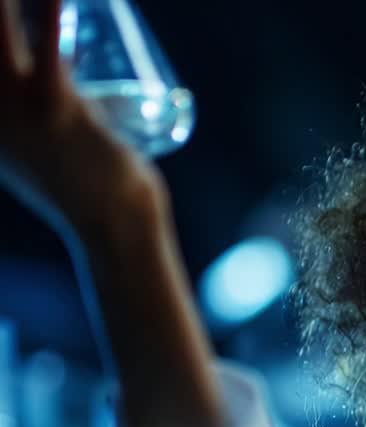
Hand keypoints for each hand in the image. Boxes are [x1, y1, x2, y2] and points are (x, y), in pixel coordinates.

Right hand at [0, 0, 164, 240]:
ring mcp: (16, 107)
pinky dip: (49, 12)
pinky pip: (46, 48)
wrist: (117, 229)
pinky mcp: (57, 107)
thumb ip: (38, 107)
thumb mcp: (45, 146)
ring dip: (4, 4)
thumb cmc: (93, 187)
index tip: (1, 9)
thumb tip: (55, 62)